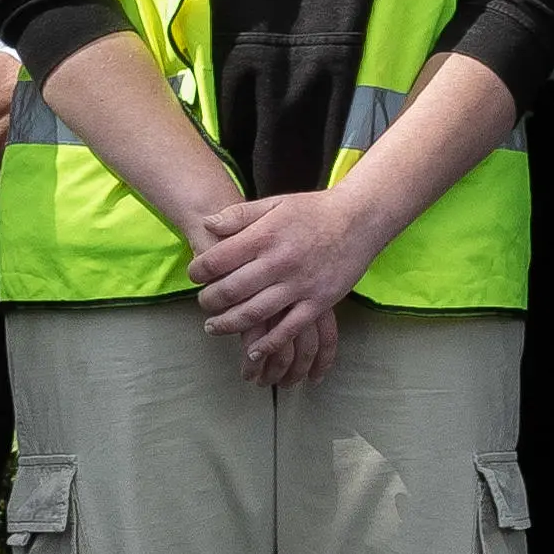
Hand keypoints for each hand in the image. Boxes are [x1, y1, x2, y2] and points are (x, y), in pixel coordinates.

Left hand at [192, 185, 383, 385]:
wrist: (359, 220)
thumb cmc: (314, 211)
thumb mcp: (275, 204)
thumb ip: (240, 215)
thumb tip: (207, 223)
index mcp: (265, 236)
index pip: (218, 259)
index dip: (199, 270)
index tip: (194, 275)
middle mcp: (279, 262)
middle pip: (231, 290)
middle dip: (209, 301)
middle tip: (202, 303)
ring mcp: (299, 285)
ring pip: (255, 313)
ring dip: (229, 324)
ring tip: (213, 327)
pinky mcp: (318, 302)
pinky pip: (289, 329)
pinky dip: (268, 343)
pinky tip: (252, 349)